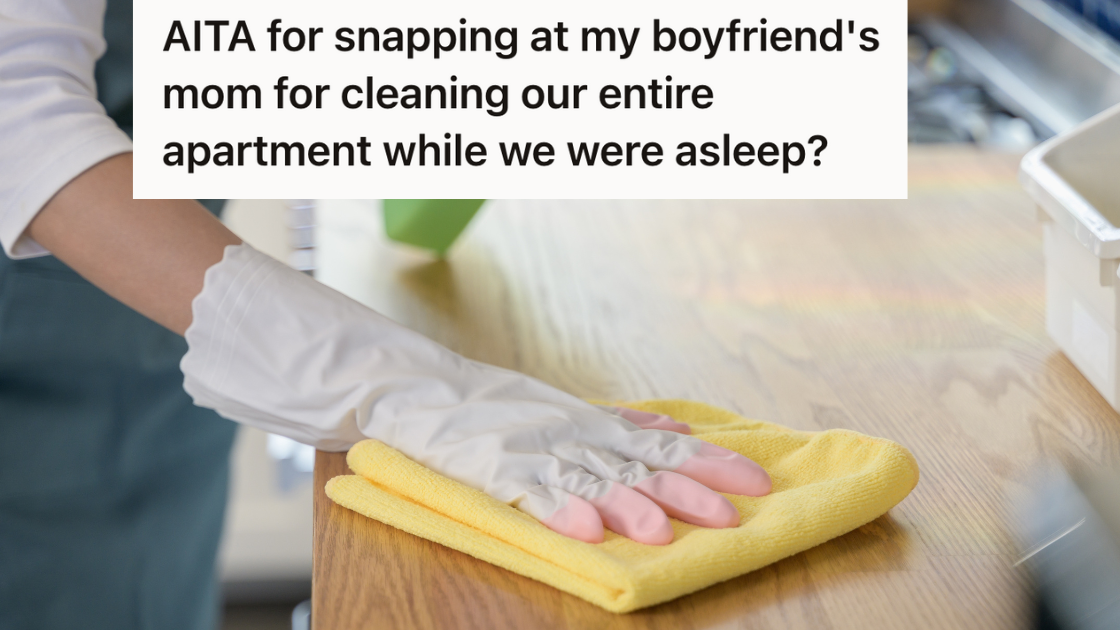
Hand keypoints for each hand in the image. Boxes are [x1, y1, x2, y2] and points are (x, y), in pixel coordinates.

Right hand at [181, 244, 769, 544]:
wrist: (394, 376)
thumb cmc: (472, 401)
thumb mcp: (550, 407)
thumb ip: (607, 420)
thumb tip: (668, 426)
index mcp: (576, 415)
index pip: (652, 438)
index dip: (704, 459)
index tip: (756, 478)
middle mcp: (558, 426)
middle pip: (633, 458)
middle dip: (688, 486)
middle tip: (738, 511)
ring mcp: (520, 443)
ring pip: (587, 474)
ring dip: (631, 504)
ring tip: (668, 532)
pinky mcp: (480, 461)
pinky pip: (525, 488)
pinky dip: (558, 509)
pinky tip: (589, 532)